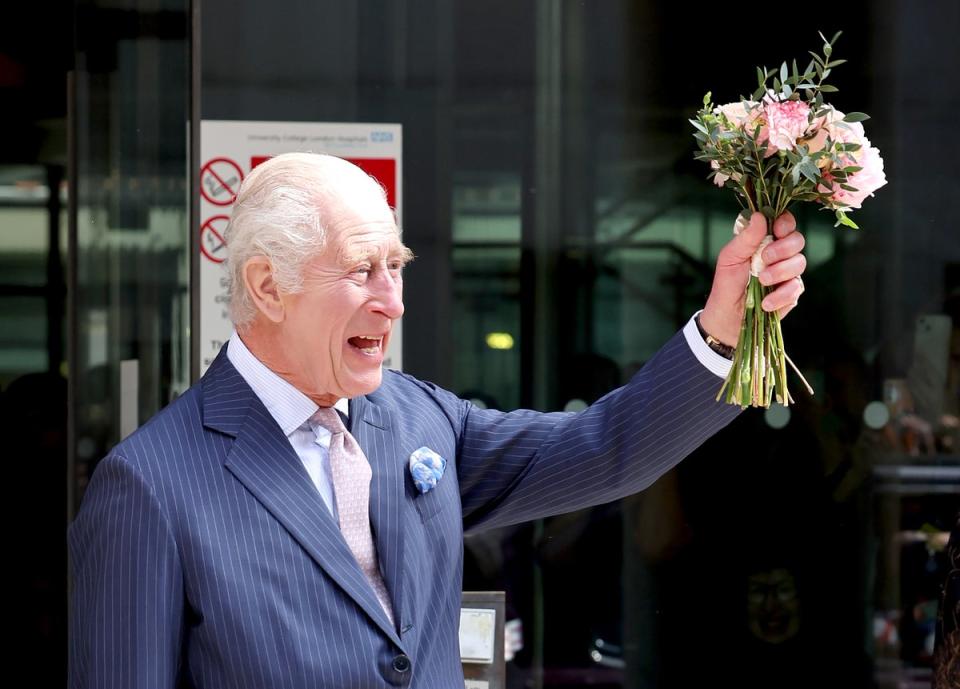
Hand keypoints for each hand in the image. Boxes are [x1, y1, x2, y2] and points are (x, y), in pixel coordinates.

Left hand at [699, 211, 805, 345]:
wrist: (727, 316)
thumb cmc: (727, 283)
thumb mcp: (730, 258)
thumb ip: (746, 238)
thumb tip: (759, 215)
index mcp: (765, 241)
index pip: (785, 223)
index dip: (785, 223)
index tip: (777, 230)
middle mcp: (780, 254)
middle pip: (798, 240)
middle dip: (782, 249)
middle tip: (764, 259)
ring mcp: (788, 273)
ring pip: (800, 263)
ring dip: (780, 272)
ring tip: (762, 281)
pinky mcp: (792, 293)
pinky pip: (797, 288)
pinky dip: (780, 295)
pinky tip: (765, 302)